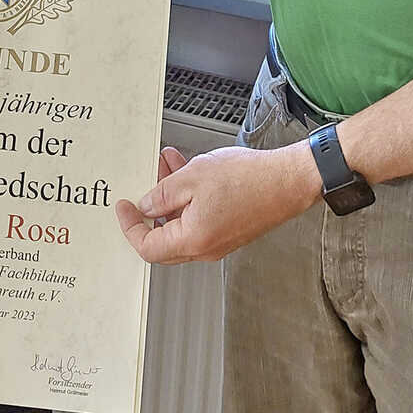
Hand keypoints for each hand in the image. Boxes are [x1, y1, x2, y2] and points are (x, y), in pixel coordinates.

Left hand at [113, 143, 318, 264]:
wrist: (289, 180)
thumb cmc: (250, 179)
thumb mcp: (193, 176)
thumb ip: (163, 193)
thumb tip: (146, 204)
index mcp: (193, 239)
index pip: (147, 246)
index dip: (130, 226)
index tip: (124, 207)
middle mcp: (205, 248)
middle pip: (163, 240)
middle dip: (149, 209)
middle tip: (144, 184)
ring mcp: (219, 241)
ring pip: (181, 225)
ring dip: (170, 197)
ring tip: (167, 165)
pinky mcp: (230, 230)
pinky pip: (198, 220)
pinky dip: (188, 199)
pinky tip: (188, 172)